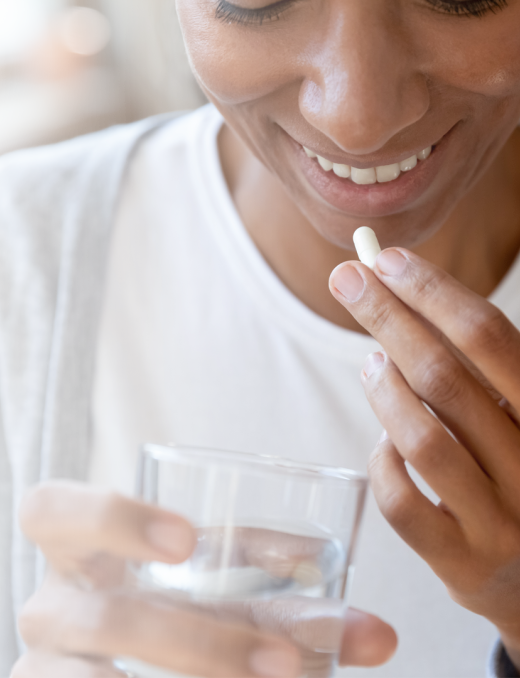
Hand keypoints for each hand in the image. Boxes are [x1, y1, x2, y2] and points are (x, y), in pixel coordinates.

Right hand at [12, 481, 396, 677]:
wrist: (109, 672)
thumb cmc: (167, 617)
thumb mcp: (211, 599)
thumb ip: (279, 603)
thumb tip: (379, 636)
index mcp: (73, 551)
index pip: (49, 511)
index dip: (109, 517)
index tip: (189, 538)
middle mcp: (48, 608)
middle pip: (101, 617)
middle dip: (201, 642)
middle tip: (284, 661)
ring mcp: (44, 669)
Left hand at [328, 247, 519, 663]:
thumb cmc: (518, 474)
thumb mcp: (515, 414)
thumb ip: (471, 363)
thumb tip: (390, 281)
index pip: (492, 338)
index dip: (434, 294)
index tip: (385, 260)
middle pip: (448, 379)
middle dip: (390, 320)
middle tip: (347, 280)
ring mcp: (502, 520)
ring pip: (425, 441)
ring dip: (384, 392)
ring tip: (370, 362)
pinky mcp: (464, 564)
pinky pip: (404, 504)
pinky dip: (383, 463)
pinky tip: (383, 444)